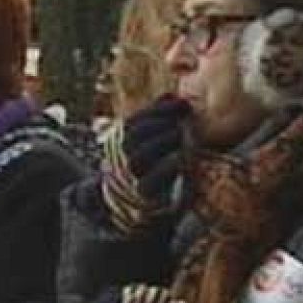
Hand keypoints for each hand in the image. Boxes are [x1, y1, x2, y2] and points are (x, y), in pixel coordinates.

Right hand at [100, 97, 188, 230]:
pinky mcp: (143, 196)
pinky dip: (166, 167)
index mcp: (120, 142)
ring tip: (182, 135)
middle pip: (133, 136)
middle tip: (182, 121)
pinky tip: (181, 157)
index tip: (182, 103)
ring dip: (162, 142)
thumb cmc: (149, 168)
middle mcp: (120, 159)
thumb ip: (158, 120)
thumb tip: (172, 95)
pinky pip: (150, 181)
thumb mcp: (149, 141)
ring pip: (138, 157)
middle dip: (159, 124)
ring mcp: (129, 178)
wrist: (138, 207)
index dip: (158, 110)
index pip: (134, 121)